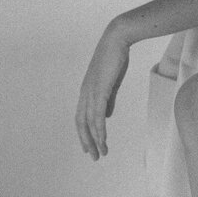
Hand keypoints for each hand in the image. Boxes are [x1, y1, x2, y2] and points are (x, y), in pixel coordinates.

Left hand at [75, 20, 130, 159]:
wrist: (117, 40)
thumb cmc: (115, 58)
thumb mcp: (111, 83)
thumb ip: (108, 100)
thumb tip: (106, 115)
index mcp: (86, 91)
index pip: (81, 117)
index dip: (84, 132)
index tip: (90, 145)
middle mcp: (84, 93)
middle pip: (81, 123)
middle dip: (86, 141)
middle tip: (93, 156)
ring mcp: (90, 92)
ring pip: (89, 122)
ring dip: (95, 139)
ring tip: (101, 152)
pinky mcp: (99, 90)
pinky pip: (97, 115)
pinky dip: (99, 129)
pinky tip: (103, 139)